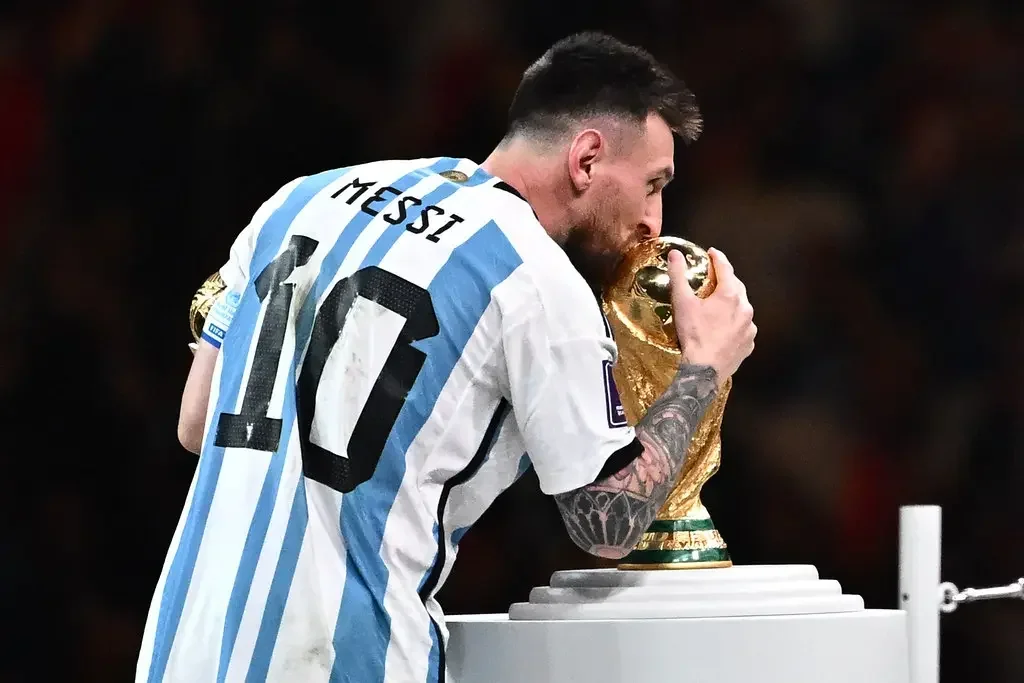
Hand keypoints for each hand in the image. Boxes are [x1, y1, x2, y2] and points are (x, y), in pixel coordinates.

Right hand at [667, 248, 755, 380]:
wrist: (704, 370)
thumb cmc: (693, 334)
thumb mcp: (682, 302)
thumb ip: (679, 275)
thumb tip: (675, 253)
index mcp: (730, 295)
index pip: (726, 268)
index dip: (718, 258)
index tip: (712, 252)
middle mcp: (745, 308)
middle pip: (737, 287)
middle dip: (726, 280)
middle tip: (714, 277)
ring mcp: (750, 327)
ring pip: (742, 308)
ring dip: (732, 303)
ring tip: (718, 305)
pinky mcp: (749, 344)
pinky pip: (743, 328)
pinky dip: (735, 323)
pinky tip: (725, 328)